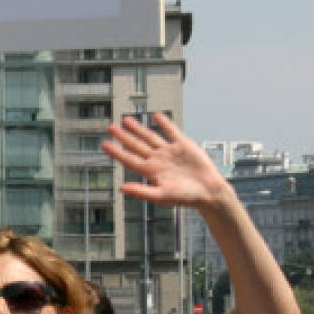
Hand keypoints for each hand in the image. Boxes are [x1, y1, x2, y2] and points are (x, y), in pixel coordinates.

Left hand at [101, 112, 229, 210]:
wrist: (209, 192)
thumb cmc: (186, 197)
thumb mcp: (162, 196)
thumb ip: (141, 191)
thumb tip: (121, 189)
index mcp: (151, 172)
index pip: (129, 159)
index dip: (116, 152)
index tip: (104, 144)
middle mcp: (157, 160)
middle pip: (136, 146)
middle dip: (124, 137)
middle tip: (111, 127)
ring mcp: (169, 152)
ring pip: (150, 137)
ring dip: (138, 129)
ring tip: (126, 120)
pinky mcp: (184, 145)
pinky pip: (171, 132)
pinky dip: (164, 123)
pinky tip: (156, 116)